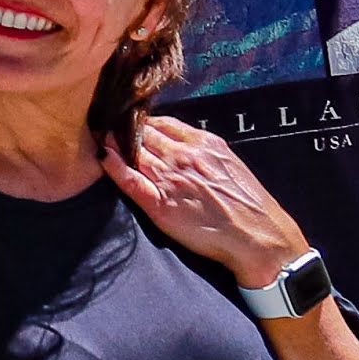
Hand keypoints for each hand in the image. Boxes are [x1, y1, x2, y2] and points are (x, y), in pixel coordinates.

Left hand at [109, 112, 314, 292]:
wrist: (257, 236)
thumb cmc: (248, 205)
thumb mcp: (229, 164)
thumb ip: (205, 153)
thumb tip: (185, 146)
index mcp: (204, 143)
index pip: (163, 123)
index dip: (145, 123)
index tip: (133, 123)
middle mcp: (184, 155)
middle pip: (145, 134)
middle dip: (127, 129)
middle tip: (108, 127)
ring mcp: (171, 178)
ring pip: (135, 152)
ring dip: (116, 143)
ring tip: (102, 138)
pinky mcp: (160, 204)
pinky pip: (129, 180)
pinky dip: (114, 166)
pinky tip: (103, 157)